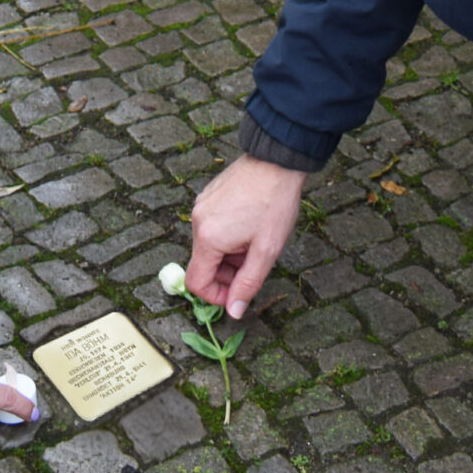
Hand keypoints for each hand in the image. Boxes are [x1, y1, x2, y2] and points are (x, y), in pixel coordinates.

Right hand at [187, 155, 305, 320]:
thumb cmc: (274, 204)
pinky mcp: (209, 195)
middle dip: (226, 274)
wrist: (276, 161)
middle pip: (203, 264)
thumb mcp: (266, 251)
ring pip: (209, 246)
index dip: (216, 296)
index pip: (196, 282)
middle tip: (253, 265)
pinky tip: (249, 226)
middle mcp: (197, 221)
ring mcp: (201, 205)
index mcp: (208, 238)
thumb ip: (248, 284)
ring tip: (254, 243)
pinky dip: (227, 236)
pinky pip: (211, 226)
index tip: (238, 293)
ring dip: (228, 255)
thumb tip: (234, 311)